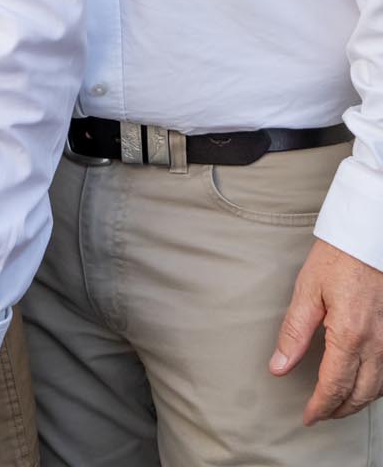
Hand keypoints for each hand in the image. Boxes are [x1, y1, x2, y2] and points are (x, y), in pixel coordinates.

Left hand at [269, 238, 382, 422]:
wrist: (369, 234)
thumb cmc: (338, 257)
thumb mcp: (308, 291)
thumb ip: (294, 333)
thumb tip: (278, 366)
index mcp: (351, 335)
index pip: (334, 386)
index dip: (320, 407)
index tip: (308, 417)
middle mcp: (377, 344)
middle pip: (360, 395)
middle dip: (339, 410)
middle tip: (320, 414)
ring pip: (379, 388)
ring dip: (358, 401)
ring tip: (338, 403)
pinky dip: (375, 387)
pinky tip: (361, 383)